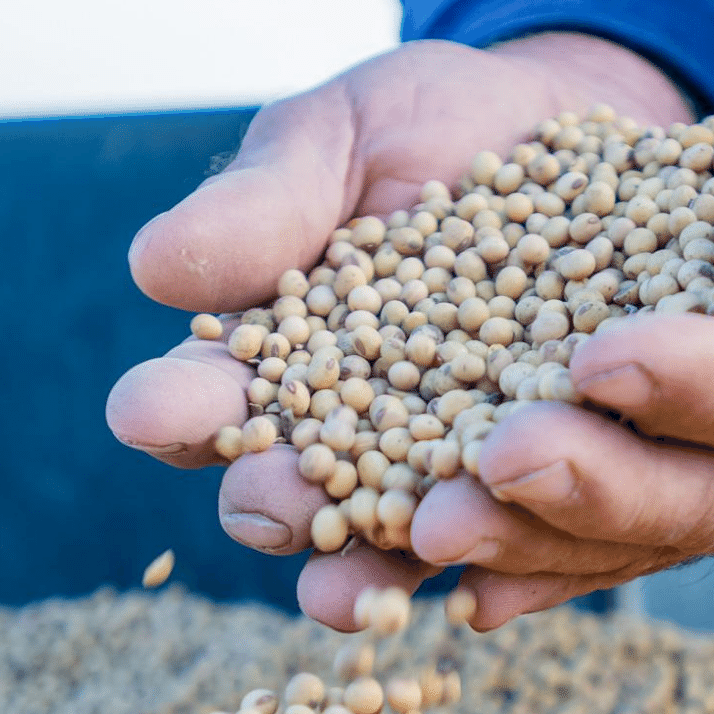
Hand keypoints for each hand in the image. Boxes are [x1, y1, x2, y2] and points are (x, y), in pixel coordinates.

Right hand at [105, 34, 692, 627]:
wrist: (563, 120)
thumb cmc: (426, 126)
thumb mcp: (339, 139)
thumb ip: (265, 203)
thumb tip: (153, 267)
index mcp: (277, 361)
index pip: (213, 401)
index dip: (175, 410)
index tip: (149, 407)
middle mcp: (358, 435)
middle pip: (301, 495)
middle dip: (276, 505)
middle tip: (267, 501)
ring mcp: (458, 465)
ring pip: (408, 538)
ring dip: (378, 568)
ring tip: (364, 591)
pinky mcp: (556, 470)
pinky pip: (530, 533)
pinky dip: (508, 563)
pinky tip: (491, 593)